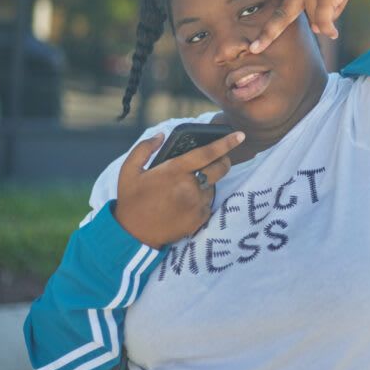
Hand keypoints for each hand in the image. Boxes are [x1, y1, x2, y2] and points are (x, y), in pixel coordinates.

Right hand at [114, 130, 244, 247]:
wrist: (133, 234)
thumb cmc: (131, 200)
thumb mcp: (129, 170)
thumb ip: (145, 148)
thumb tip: (162, 135)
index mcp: (174, 170)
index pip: (207, 153)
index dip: (226, 143)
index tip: (240, 135)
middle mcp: (189, 186)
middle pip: (220, 168)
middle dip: (224, 160)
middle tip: (218, 159)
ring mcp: (196, 204)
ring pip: (212, 186)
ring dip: (207, 182)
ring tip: (186, 187)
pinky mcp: (199, 218)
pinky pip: (208, 203)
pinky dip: (201, 199)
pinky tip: (185, 202)